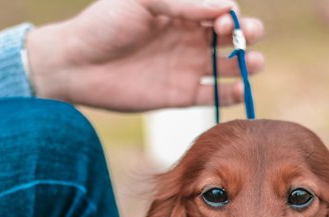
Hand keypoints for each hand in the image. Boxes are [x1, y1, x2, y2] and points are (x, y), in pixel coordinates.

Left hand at [25, 0, 264, 111]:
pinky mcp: (179, 95)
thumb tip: (224, 6)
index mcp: (182, 10)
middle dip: (247, 36)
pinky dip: (230, 94)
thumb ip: (181, 2)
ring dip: (247, 64)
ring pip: (228, 66)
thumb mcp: (141, 0)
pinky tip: (239, 90)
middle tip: (245, 39)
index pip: (221, 9)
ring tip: (253, 64)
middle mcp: (188, 38)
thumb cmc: (104, 24)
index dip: (231, 14)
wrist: (75, 64)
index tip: (223, 21)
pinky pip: (213, 95)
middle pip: (231, 37)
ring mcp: (185, 67)